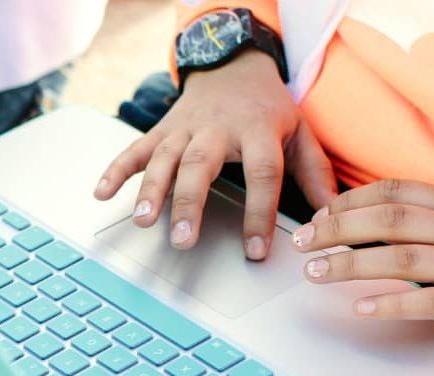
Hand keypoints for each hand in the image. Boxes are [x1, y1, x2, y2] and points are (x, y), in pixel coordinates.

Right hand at [94, 49, 336, 259]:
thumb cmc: (268, 107)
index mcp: (257, 131)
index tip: (254, 251)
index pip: (261, 176)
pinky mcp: (162, 129)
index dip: (259, 215)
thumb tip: (331, 214)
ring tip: (140, 220)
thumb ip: (315, 174)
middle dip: (190, 204)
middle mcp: (217, 129)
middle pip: (201, 165)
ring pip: (164, 157)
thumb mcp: (300, 134)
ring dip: (150, 188)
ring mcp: (185, 128)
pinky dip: (117, 169)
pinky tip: (101, 193)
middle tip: (183, 241)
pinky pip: (136, 148)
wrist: (233, 65)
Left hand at [292, 179, 433, 337]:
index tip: (319, 216)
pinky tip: (361, 307)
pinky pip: (432, 301)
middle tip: (304, 243)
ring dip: (353, 264)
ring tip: (317, 273)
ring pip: (404, 258)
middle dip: (339, 230)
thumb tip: (351, 217)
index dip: (351, 202)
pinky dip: (393, 304)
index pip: (395, 193)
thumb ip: (417, 217)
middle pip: (391, 221)